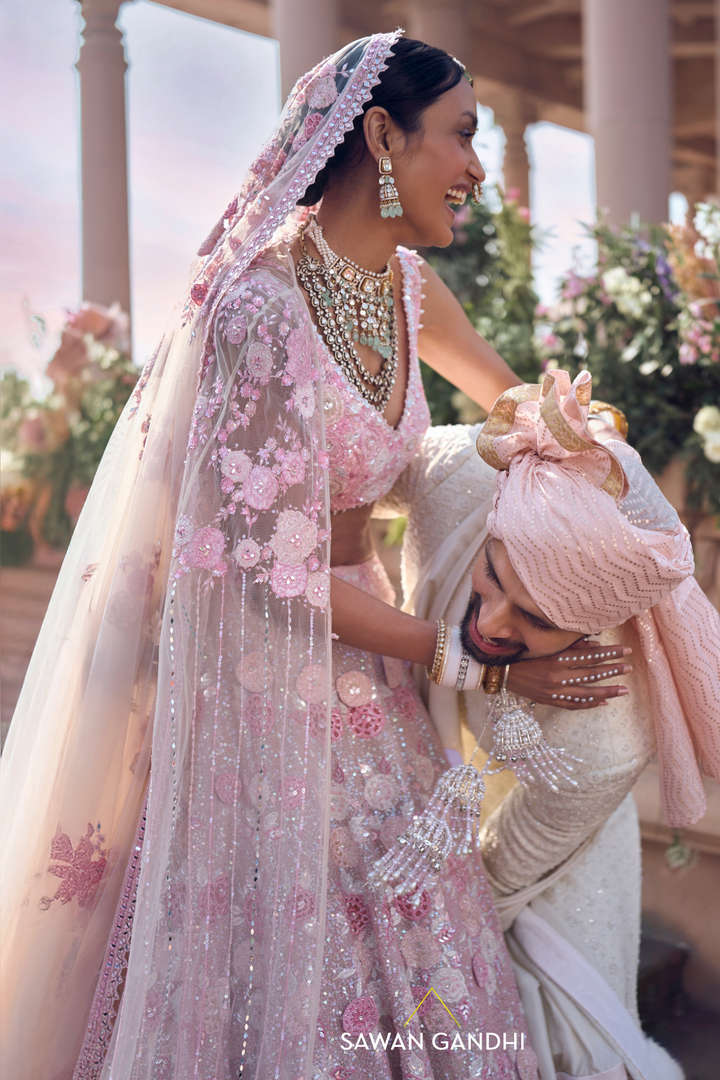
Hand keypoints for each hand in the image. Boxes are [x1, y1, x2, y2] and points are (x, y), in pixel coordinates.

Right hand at [505, 639, 631, 709]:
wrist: (501, 672)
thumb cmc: (523, 653)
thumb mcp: (545, 645)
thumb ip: (570, 645)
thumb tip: (596, 644)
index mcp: (556, 658)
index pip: (589, 656)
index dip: (609, 653)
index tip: (625, 650)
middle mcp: (556, 676)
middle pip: (591, 674)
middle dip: (613, 670)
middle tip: (630, 667)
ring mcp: (554, 691)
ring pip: (586, 693)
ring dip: (607, 691)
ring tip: (624, 689)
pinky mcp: (550, 700)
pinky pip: (574, 704)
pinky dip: (589, 704)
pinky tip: (604, 702)